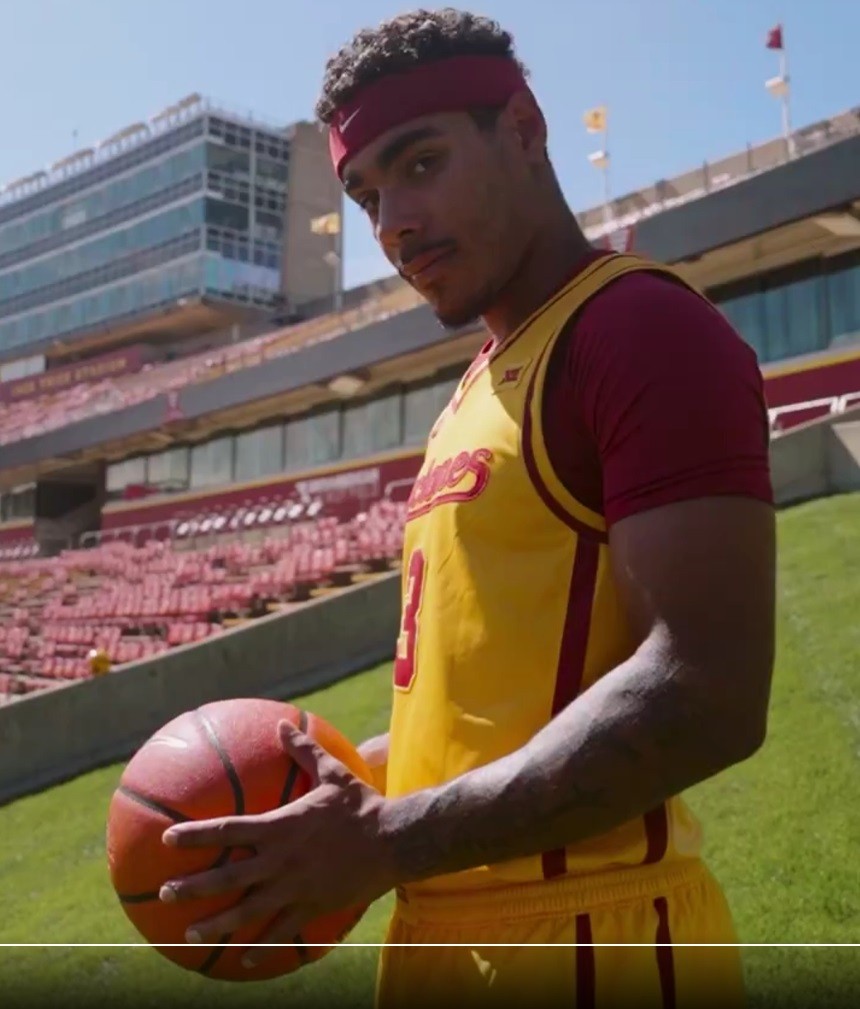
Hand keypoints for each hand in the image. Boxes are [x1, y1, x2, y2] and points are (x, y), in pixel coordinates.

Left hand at [158, 720, 398, 968]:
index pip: (228, 831)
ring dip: (217, 924)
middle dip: (193, 887)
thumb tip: (281, 724)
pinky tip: (243, 962)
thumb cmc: (361, 805)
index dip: (196, 835)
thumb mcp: (333, 773)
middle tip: (165, 893)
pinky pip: (281, 933)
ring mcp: (294, 888)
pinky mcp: (311, 907)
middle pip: (228, 877)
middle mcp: (281, 860)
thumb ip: (304, 751)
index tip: (168, 838)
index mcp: (281, 827)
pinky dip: (260, 949)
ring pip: (247, 912)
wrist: (393, 841)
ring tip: (190, 933)